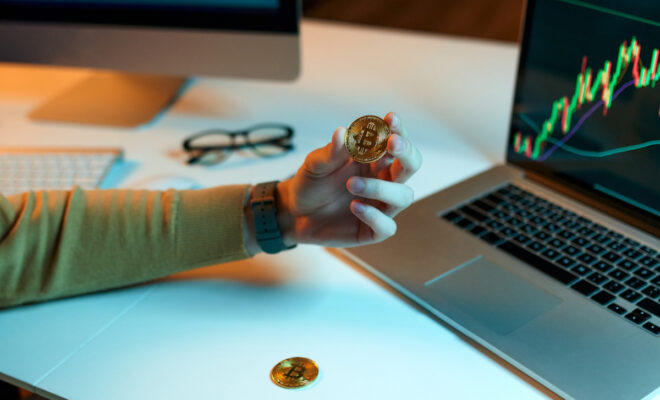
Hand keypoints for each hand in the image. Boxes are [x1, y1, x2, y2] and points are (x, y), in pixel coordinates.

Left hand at [276, 112, 421, 247]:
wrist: (294, 213)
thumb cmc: (310, 183)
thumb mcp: (315, 164)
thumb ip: (330, 152)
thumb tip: (342, 132)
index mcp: (373, 160)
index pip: (395, 140)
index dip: (398, 129)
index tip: (390, 118)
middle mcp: (382, 181)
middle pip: (411, 165)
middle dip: (406, 153)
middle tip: (391, 144)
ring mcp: (381, 206)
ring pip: (403, 196)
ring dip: (381, 188)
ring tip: (351, 184)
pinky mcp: (372, 230)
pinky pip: (387, 226)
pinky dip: (374, 216)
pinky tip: (354, 206)